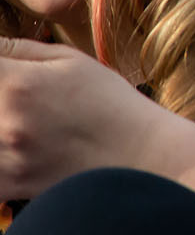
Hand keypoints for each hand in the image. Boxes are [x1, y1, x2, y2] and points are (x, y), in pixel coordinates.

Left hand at [0, 36, 176, 198]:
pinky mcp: (8, 184)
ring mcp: (4, 156)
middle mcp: (5, 120)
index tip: (2, 73)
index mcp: (18, 83)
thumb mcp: (72, 62)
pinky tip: (8, 145)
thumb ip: (19, 50)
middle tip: (9, 94)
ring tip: (11, 119)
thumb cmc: (109, 103)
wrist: (140, 154)